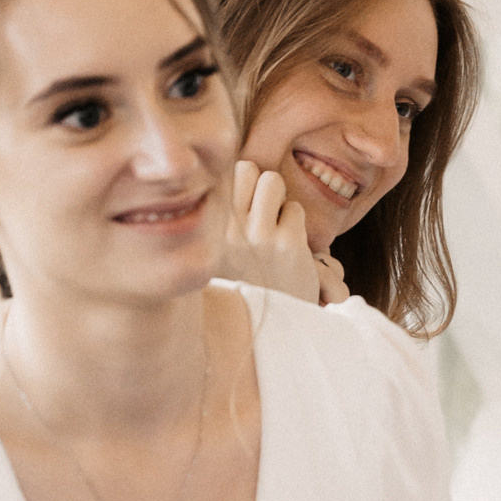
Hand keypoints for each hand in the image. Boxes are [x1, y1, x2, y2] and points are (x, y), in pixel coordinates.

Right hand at [215, 162, 345, 307]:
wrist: (265, 331)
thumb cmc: (240, 286)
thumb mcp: (216, 251)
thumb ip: (219, 217)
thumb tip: (233, 170)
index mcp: (204, 230)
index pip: (219, 176)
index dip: (235, 184)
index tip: (240, 204)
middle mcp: (225, 230)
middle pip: (245, 168)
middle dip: (257, 185)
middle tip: (260, 213)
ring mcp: (257, 236)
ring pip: (272, 181)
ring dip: (279, 200)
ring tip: (275, 227)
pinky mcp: (287, 245)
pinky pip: (294, 209)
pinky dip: (295, 224)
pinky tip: (289, 247)